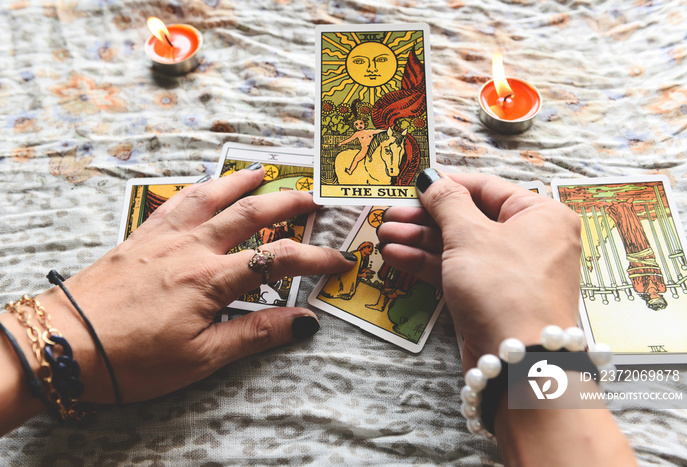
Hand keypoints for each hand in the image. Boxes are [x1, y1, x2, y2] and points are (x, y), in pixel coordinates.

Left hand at [8, 166, 355, 405]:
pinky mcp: (141, 236)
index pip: (278, 260)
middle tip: (313, 199)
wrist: (62, 342)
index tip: (339, 260)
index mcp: (210, 280)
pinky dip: (200, 187)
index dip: (315, 258)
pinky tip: (205, 187)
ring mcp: (164, 237)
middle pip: (250, 214)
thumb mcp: (200, 358)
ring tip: (263, 171)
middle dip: (287, 202)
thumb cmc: (129, 358)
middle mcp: (191, 248)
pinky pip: (177, 200)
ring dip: (242, 182)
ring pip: (212, 196)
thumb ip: (255, 334)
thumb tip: (304, 323)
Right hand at [377, 170, 581, 367]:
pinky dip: (429, 264)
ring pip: (459, 247)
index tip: (414, 184)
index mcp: (540, 214)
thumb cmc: (504, 288)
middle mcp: (531, 239)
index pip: (486, 187)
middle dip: (424, 218)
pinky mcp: (493, 297)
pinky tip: (397, 257)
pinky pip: (459, 271)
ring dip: (420, 241)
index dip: (446, 184)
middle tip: (389, 216)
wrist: (519, 363)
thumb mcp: (469, 235)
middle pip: (469, 218)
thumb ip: (446, 202)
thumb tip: (431, 177)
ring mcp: (510, 271)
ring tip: (384, 236)